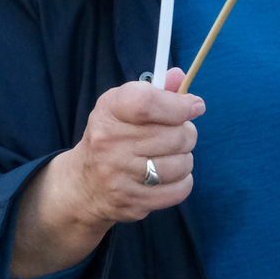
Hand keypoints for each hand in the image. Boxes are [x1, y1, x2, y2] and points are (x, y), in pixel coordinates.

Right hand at [10, 69, 202, 278]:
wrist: (85, 184)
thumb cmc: (112, 138)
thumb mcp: (123, 108)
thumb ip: (155, 91)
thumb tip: (183, 76)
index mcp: (108, 111)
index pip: (147, 102)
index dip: (178, 104)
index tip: (194, 106)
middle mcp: (109, 142)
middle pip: (175, 135)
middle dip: (186, 133)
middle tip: (178, 134)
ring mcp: (119, 174)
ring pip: (182, 163)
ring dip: (184, 158)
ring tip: (170, 156)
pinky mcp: (132, 201)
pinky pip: (180, 189)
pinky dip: (183, 181)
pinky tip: (169, 176)